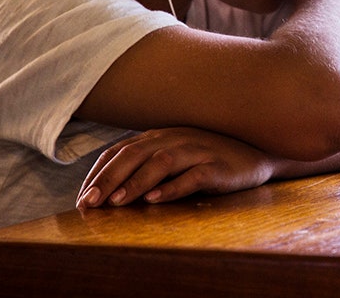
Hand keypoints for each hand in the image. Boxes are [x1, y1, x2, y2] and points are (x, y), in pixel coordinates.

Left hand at [77, 127, 278, 208]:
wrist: (257, 154)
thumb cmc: (209, 158)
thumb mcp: (174, 156)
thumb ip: (146, 165)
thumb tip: (109, 189)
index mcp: (159, 136)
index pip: (120, 151)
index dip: (98, 173)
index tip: (82, 197)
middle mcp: (174, 138)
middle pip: (134, 155)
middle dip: (108, 179)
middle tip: (90, 202)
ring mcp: (197, 150)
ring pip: (160, 163)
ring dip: (135, 183)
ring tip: (116, 202)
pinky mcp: (217, 166)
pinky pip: (192, 176)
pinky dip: (172, 187)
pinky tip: (155, 199)